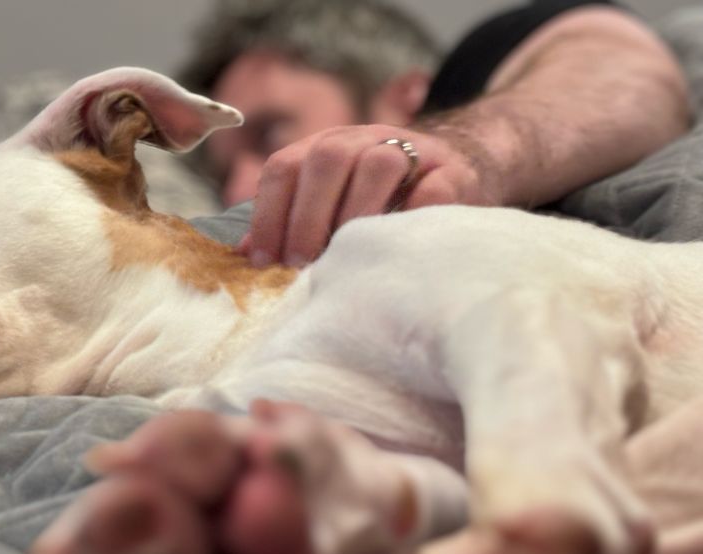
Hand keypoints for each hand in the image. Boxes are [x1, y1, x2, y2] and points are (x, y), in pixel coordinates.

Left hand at [240, 124, 503, 267]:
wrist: (460, 166)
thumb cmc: (381, 197)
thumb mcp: (332, 201)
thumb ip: (290, 219)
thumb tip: (244, 252)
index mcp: (325, 147)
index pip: (284, 167)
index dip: (268, 213)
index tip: (263, 260)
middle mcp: (363, 140)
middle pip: (327, 158)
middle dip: (307, 213)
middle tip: (300, 261)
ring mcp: (411, 151)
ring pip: (378, 163)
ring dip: (355, 210)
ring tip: (343, 254)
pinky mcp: (452, 173)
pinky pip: (432, 187)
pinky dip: (414, 214)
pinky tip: (395, 245)